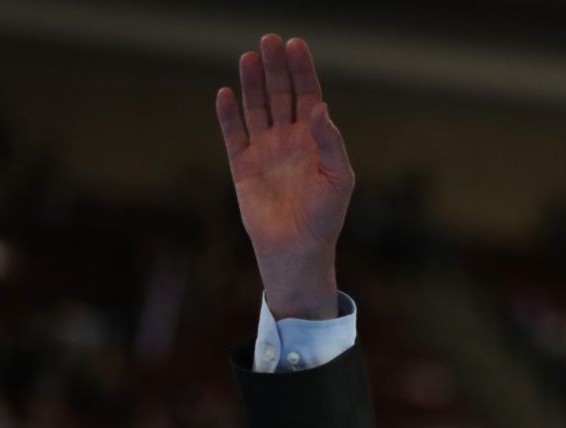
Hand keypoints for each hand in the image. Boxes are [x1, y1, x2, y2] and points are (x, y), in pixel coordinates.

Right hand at [216, 35, 353, 319]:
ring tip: (249, 56)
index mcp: (315, 139)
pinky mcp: (242, 165)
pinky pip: (233, 134)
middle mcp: (289, 139)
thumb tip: (318, 108)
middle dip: (276, 67)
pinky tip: (226, 93)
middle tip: (270, 40)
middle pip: (280, 94)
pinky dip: (228, 114)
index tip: (296, 45)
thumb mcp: (338, 179)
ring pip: (256, 107)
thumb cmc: (324, 217)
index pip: (308, 95)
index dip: (302, 70)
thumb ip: (330, 142)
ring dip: (252, 82)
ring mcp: (264, 150)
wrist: (297, 249)